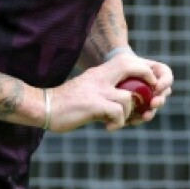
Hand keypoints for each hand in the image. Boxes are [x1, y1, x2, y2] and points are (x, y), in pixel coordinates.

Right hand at [44, 55, 161, 132]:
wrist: (43, 107)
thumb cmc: (65, 103)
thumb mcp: (87, 91)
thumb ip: (105, 92)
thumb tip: (124, 104)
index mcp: (98, 72)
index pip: (126, 60)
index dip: (142, 71)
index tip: (146, 87)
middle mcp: (99, 77)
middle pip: (131, 65)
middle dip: (145, 80)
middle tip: (145, 98)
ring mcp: (96, 90)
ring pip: (127, 97)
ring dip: (128, 114)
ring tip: (116, 121)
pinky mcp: (92, 105)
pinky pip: (117, 112)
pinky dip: (117, 123)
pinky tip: (107, 127)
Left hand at [121, 59, 173, 126]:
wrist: (105, 76)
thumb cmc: (120, 65)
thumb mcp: (127, 62)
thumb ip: (140, 68)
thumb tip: (153, 83)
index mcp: (155, 72)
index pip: (166, 75)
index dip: (166, 81)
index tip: (157, 86)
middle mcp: (154, 87)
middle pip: (163, 95)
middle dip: (160, 100)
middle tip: (153, 103)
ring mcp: (146, 100)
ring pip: (153, 108)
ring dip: (151, 113)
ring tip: (145, 116)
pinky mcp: (137, 110)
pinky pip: (140, 117)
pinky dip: (137, 119)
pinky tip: (132, 121)